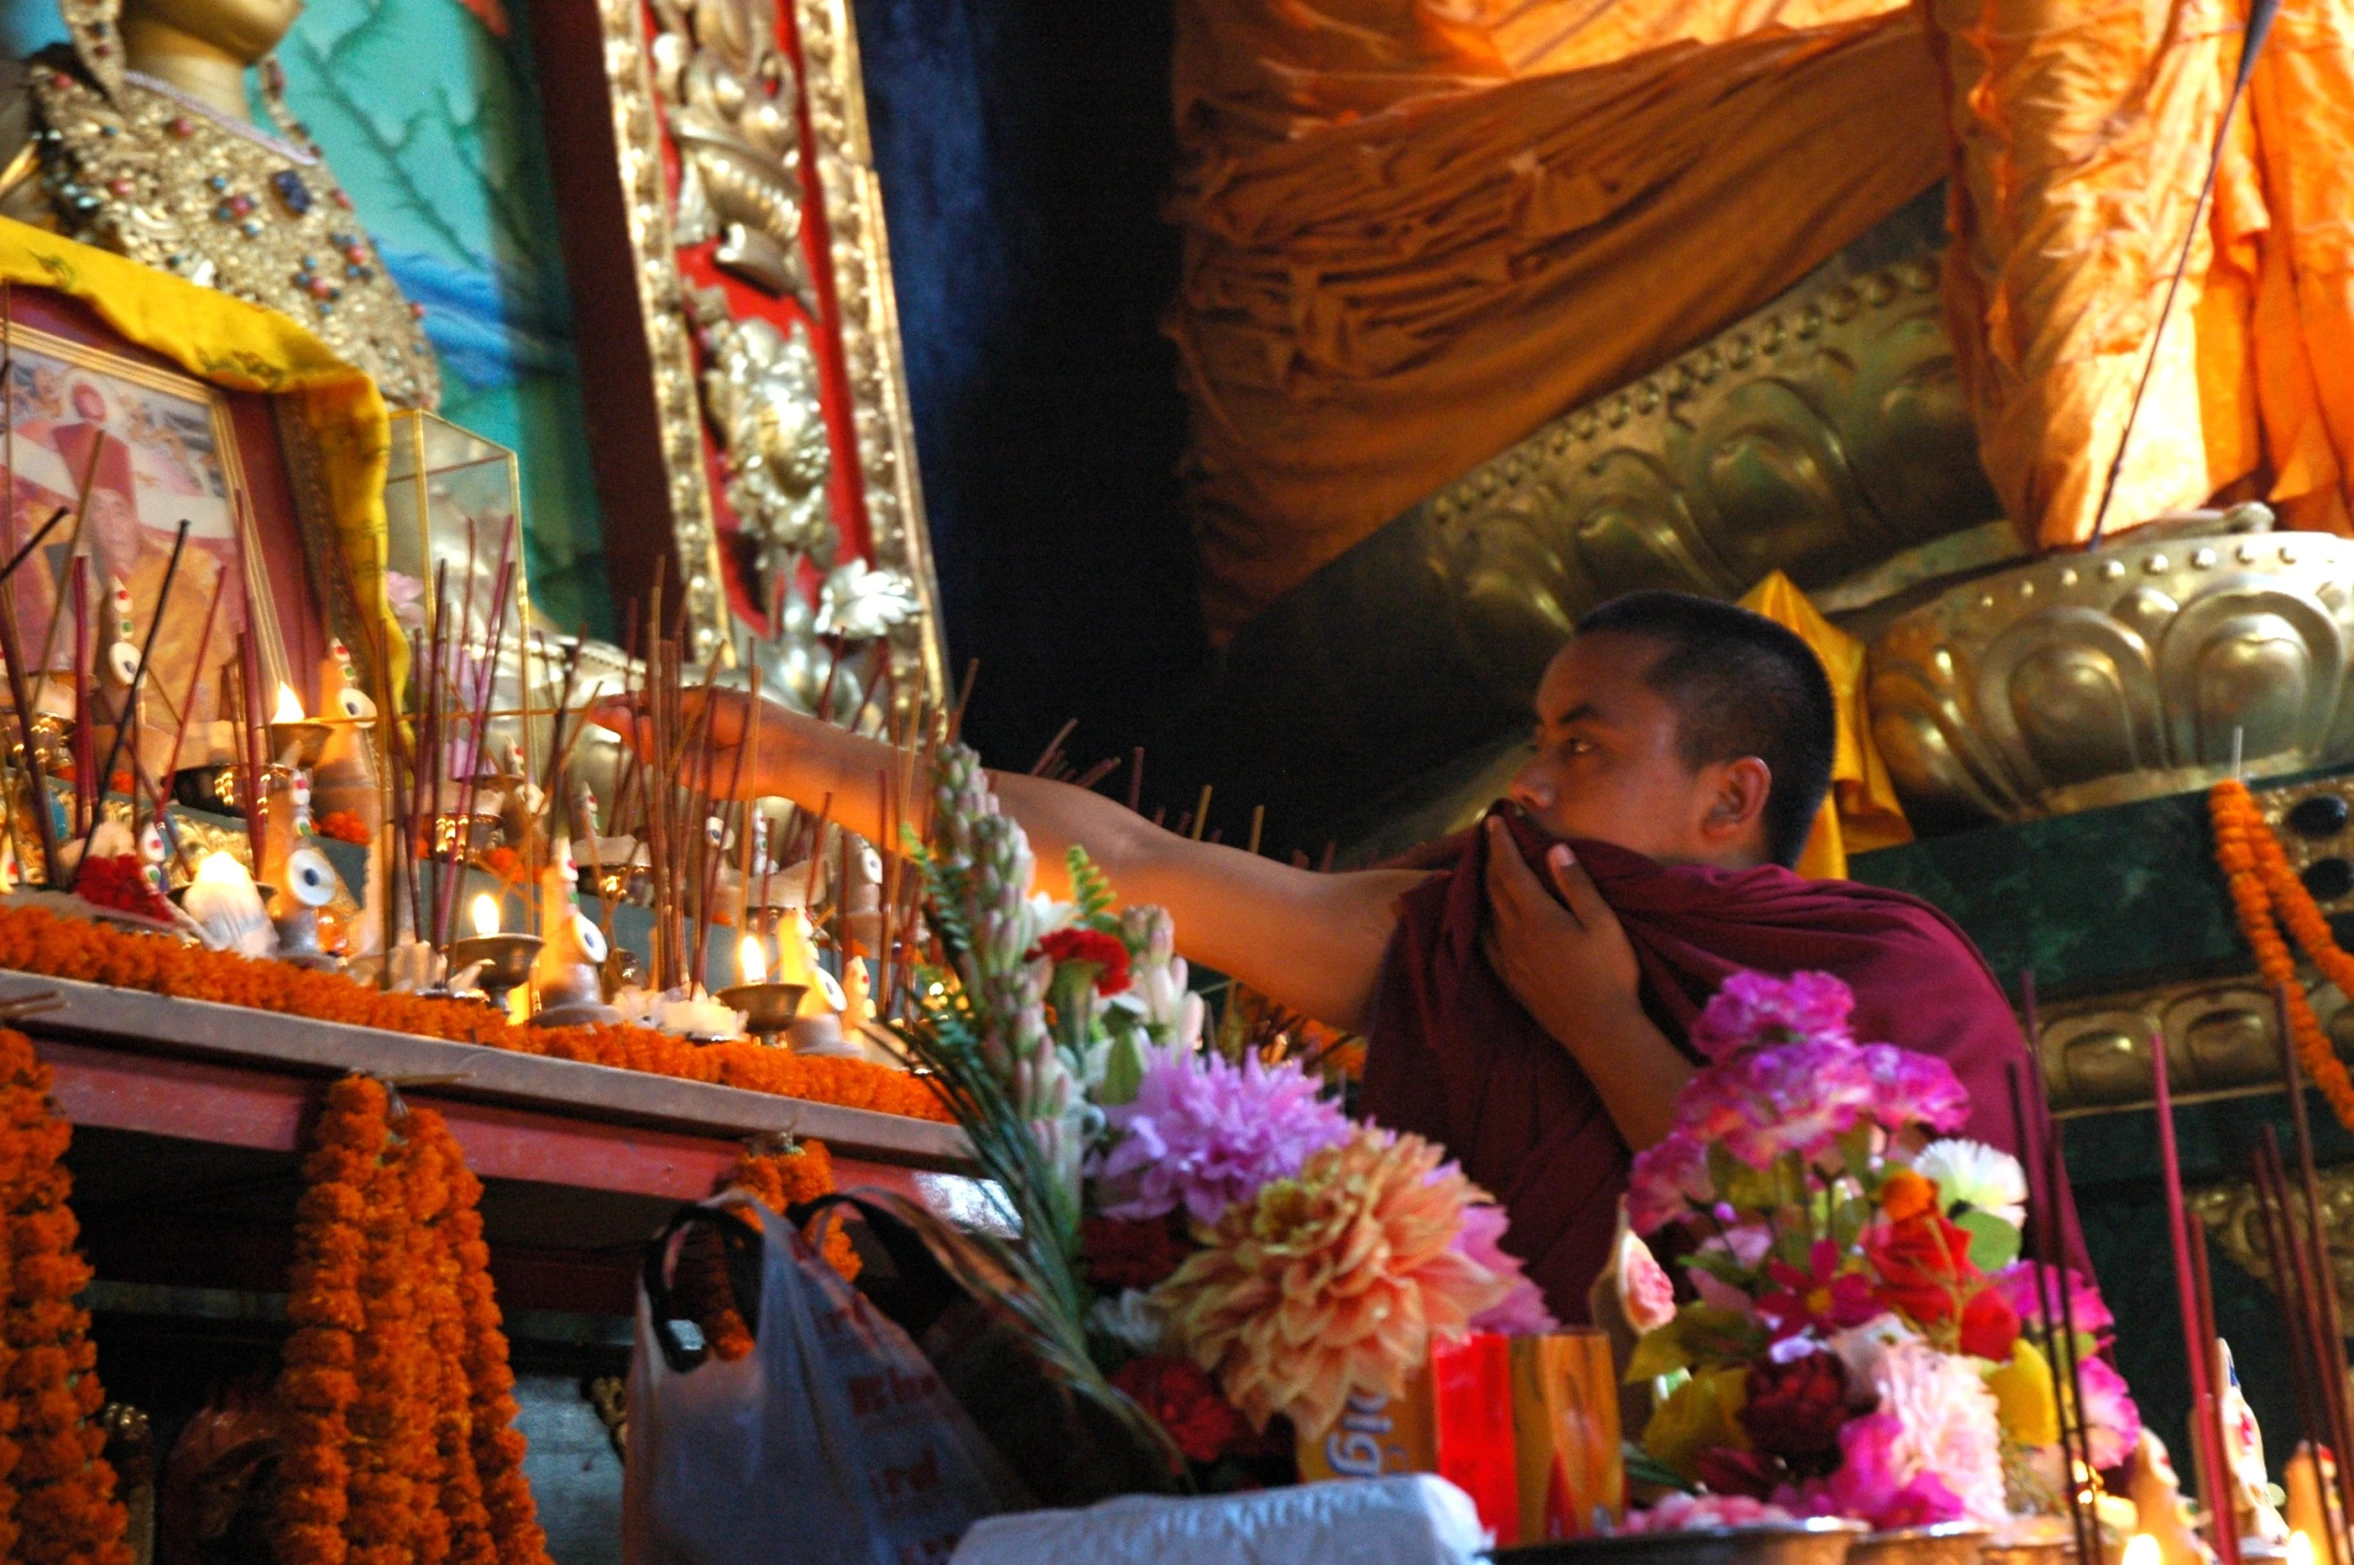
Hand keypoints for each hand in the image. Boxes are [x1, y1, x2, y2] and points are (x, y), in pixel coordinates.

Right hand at [590, 686, 764, 795]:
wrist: (778, 747)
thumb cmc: (749, 716)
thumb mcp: (702, 700)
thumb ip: (666, 704)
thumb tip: (632, 703)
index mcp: (690, 716)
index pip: (651, 710)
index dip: (627, 706)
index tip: (603, 701)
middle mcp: (684, 740)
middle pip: (643, 729)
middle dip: (619, 718)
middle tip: (595, 711)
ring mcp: (684, 760)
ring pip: (647, 746)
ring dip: (626, 729)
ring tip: (608, 714)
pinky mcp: (689, 778)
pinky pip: (661, 759)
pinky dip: (646, 743)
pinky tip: (632, 725)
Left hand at [1480, 815, 1642, 1040]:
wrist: (1599, 1030)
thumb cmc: (1609, 974)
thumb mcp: (1602, 923)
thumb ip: (1576, 885)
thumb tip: (1555, 851)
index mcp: (1536, 915)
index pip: (1510, 869)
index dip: (1501, 843)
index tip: (1494, 820)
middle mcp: (1513, 934)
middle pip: (1493, 888)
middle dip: (1491, 859)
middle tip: (1489, 838)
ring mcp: (1508, 959)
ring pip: (1487, 913)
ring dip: (1484, 887)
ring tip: (1487, 871)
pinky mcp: (1510, 979)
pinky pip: (1486, 941)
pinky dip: (1484, 920)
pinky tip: (1487, 920)